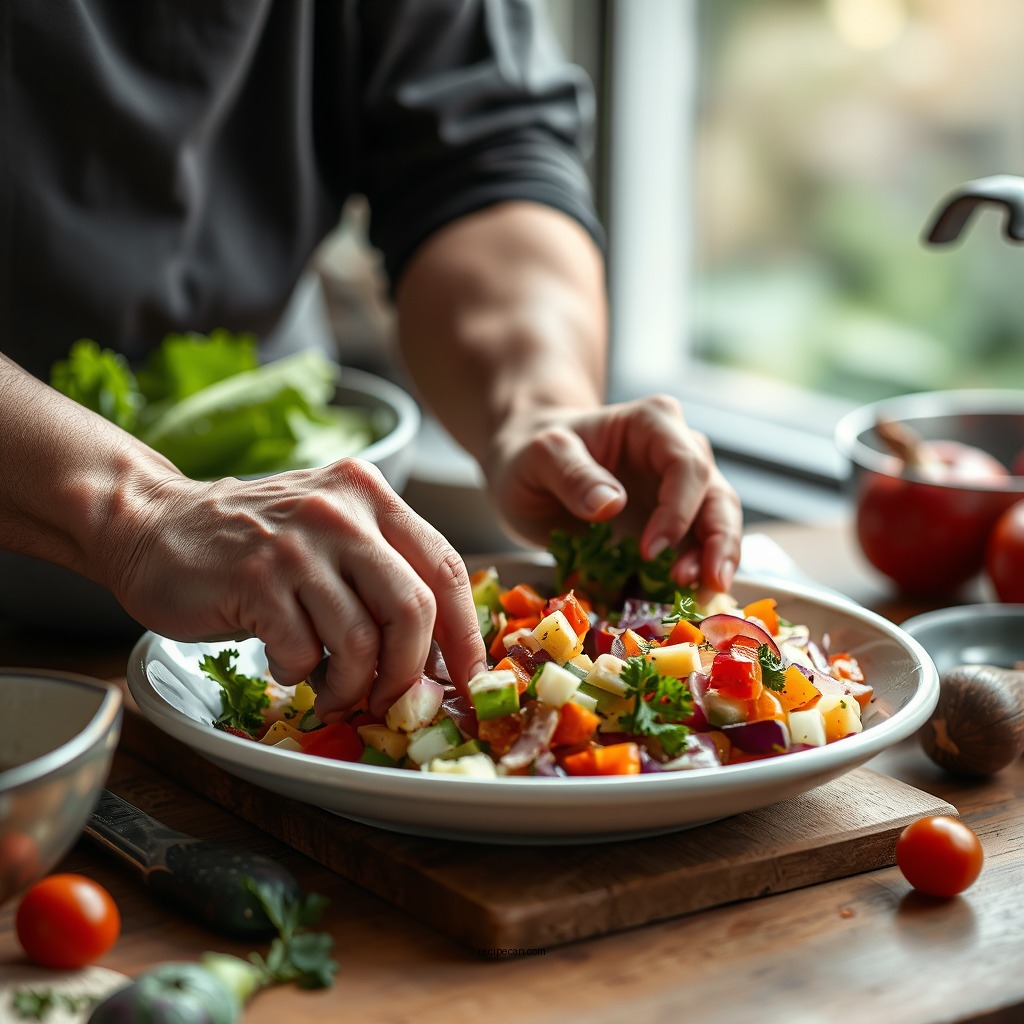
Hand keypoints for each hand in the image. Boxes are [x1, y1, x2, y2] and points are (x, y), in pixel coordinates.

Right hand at [104, 459, 487, 719]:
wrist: (154, 523)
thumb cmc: (255, 542)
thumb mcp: (332, 534)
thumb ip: (382, 576)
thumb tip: (438, 658)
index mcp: (373, 496)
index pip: (446, 569)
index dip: (466, 635)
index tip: (471, 681)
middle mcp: (342, 511)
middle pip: (413, 609)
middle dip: (410, 671)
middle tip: (394, 701)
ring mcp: (297, 543)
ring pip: (361, 641)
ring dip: (352, 686)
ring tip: (332, 691)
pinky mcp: (254, 579)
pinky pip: (303, 653)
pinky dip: (300, 674)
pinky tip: (283, 661)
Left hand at [484, 395, 742, 591]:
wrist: (527, 468)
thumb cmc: (532, 453)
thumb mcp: (539, 457)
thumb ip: (571, 473)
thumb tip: (611, 504)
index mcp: (652, 424)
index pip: (686, 465)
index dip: (678, 510)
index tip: (650, 551)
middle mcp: (679, 453)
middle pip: (718, 497)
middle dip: (718, 543)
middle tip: (706, 584)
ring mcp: (680, 493)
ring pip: (718, 527)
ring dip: (712, 565)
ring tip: (696, 599)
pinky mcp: (673, 527)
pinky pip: (696, 553)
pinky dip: (694, 580)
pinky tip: (684, 605)